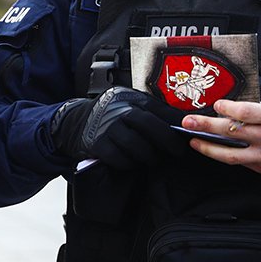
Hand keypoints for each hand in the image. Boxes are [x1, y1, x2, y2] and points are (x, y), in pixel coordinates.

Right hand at [51, 87, 187, 169]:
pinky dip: (130, 163)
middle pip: (150, 125)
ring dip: (149, 156)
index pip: (158, 109)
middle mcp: (118, 109)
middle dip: (167, 142)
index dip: (175, 124)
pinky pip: (121, 159)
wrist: (74, 122)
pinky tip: (132, 162)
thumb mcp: (127, 104)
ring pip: (137, 146)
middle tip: (176, 153)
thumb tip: (180, 123)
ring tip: (153, 159)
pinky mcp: (97, 145)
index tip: (187, 136)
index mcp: (129, 98)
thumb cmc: (109, 115)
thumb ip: (150, 111)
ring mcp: (107, 127)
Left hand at [180, 99, 260, 175]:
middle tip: (188, 122)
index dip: (228, 108)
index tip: (216, 105)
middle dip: (206, 126)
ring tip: (194, 140)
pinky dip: (223, 155)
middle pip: (232, 132)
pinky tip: (212, 149)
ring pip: (231, 154)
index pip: (246, 112)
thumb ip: (254, 111)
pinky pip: (239, 162)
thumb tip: (226, 112)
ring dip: (208, 148)